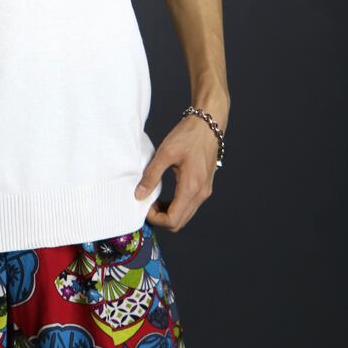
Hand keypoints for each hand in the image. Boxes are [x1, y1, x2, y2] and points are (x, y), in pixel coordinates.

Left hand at [134, 114, 219, 231]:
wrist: (208, 125)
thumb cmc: (188, 136)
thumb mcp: (165, 152)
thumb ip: (151, 175)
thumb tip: (139, 195)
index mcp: (191, 188)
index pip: (173, 220)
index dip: (156, 219)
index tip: (144, 206)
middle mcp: (201, 194)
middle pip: (179, 222)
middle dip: (161, 218)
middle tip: (147, 204)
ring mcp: (205, 192)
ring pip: (185, 216)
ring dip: (169, 213)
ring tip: (154, 199)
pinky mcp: (205, 187)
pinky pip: (189, 206)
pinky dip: (176, 206)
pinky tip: (166, 195)